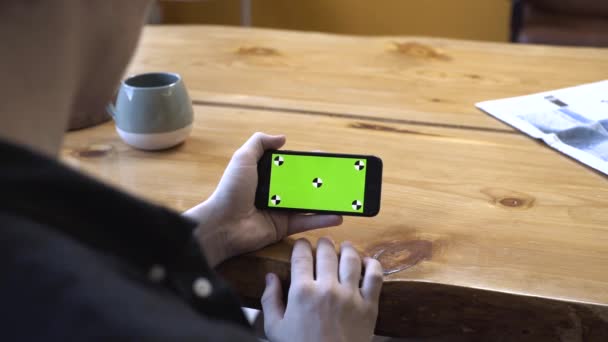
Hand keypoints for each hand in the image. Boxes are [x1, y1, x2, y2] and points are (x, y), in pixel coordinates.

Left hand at [184, 133, 342, 266]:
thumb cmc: (231, 190)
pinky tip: (338, 216)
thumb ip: (260, 143)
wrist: (222, 224)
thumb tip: (282, 138)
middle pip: (303, 186)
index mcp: (266, 176)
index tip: (325, 160)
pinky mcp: (283, 229)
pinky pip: (306, 223)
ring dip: (326, 202)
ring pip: (308, 205)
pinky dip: (322, 219)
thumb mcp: (243, 159)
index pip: (291, 167)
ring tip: (344, 197)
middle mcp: (275, 193)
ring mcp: (280, 211)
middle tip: (340, 178)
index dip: (307, 163)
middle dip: (321, 182)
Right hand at [262, 238, 382, 341]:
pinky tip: (366, 262)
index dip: (301, 245)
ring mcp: (350, 296)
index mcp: (302, 292)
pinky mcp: (369, 306)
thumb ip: (270, 300)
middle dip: (323, 243)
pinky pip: (375, 276)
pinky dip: (372, 264)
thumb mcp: (275, 328)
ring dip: (347, 248)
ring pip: (351, 259)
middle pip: (327, 252)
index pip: (302, 255)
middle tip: (323, 243)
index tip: (302, 245)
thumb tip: (270, 277)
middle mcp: (327, 288)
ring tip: (344, 247)